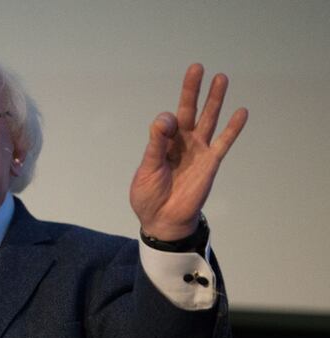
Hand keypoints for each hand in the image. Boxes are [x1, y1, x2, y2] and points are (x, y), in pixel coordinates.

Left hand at [130, 64, 247, 240]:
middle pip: (190, 110)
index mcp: (162, 144)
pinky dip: (233, 128)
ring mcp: (198, 151)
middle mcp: (182, 143)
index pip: (166, 122)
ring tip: (221, 78)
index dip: (166, 121)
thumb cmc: (149, 196)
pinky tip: (241, 111)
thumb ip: (156, 144)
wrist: (162, 220)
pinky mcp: (211, 163)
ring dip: (215, 100)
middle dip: (193, 90)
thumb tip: (166, 117)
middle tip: (197, 67)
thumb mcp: (147, 168)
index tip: (166, 125)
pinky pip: (224, 142)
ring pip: (209, 120)